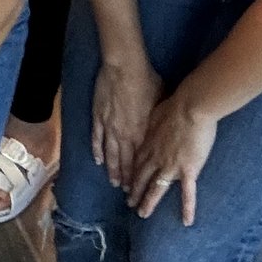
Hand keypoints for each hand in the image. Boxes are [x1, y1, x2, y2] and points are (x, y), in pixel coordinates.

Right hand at [91, 50, 160, 187]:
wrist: (125, 68)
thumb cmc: (147, 82)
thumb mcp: (161, 103)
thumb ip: (159, 121)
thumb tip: (164, 131)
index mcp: (142, 132)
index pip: (141, 160)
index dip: (141, 176)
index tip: (142, 187)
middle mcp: (125, 135)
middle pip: (125, 162)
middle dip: (126, 179)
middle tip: (127, 193)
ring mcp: (110, 127)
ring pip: (110, 154)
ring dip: (112, 170)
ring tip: (113, 182)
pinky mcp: (99, 117)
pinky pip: (97, 138)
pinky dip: (97, 151)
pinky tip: (98, 161)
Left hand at [125, 90, 218, 222]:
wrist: (190, 107)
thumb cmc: (175, 105)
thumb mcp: (156, 111)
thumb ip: (152, 121)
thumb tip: (151, 121)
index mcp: (148, 143)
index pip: (136, 162)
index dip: (130, 173)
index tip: (125, 183)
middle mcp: (155, 157)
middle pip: (142, 177)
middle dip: (135, 191)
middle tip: (129, 203)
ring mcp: (170, 166)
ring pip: (157, 188)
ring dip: (149, 202)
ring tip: (142, 214)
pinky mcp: (187, 170)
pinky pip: (187, 194)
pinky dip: (187, 208)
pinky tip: (186, 221)